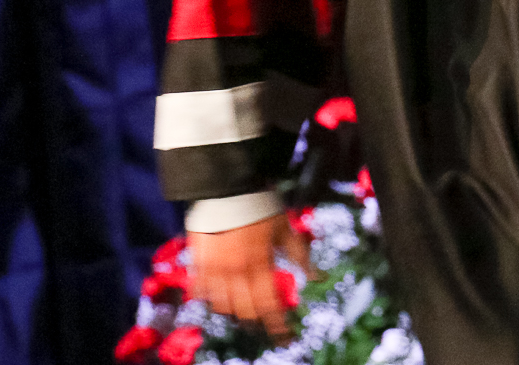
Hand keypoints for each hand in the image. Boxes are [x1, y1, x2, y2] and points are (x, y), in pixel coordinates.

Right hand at [188, 213, 313, 340]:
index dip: (278, 323)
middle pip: (245, 311)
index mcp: (260, 264)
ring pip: (222, 306)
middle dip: (257, 322)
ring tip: (242, 313)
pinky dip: (209, 298)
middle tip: (264, 325)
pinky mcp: (198, 262)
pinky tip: (217, 297)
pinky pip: (200, 291)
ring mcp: (215, 269)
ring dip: (234, 312)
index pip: (270, 305)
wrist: (228, 186)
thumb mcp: (285, 229)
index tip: (285, 333)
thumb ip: (300, 255)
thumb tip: (319, 276)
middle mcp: (237, 271)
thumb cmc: (261, 205)